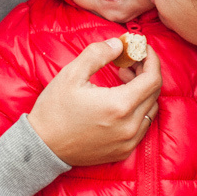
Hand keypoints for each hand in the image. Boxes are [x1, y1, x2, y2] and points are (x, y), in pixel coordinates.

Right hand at [27, 38, 161, 165]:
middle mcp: (129, 126)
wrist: (42, 147)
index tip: (143, 49)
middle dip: (146, 72)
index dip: (152, 60)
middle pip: (154, 93)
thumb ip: (98, 53)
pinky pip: (143, 125)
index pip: (153, 79)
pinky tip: (121, 100)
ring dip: (143, 91)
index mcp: (119, 106)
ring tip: (123, 79)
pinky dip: (139, 109)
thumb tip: (119, 44)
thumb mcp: (72, 74)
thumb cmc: (54, 110)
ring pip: (150, 109)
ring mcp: (128, 141)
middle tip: (130, 61)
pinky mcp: (124, 151)